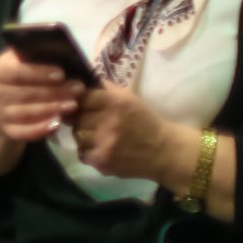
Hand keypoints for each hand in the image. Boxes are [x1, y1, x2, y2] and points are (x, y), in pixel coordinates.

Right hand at [0, 46, 85, 142]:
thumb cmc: (22, 74)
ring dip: (52, 109)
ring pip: (27, 113)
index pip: (16, 71)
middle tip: (78, 89)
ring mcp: (0, 113)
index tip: (61, 74)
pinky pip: (23, 133)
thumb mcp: (23, 59)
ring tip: (74, 105)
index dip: (38, 73)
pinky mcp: (7, 130)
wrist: (3, 99)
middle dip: (55, 92)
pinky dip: (41, 130)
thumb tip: (57, 40)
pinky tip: (57, 124)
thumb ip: (37, 53)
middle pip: (26, 94)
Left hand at [74, 83, 192, 183]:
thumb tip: (80, 81)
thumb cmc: (145, 121)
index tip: (87, 105)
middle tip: (93, 122)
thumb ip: (104, 88)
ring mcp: (104, 143)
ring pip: (77, 135)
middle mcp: (108, 121)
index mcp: (116, 102)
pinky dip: (88, 152)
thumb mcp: (129, 98)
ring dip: (84, 135)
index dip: (83, 101)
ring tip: (97, 136)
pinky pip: (82, 153)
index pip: (82, 97)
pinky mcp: (102, 161)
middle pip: (76, 116)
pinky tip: (101, 149)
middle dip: (82, 118)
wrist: (165, 151)